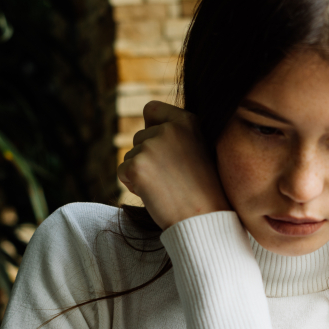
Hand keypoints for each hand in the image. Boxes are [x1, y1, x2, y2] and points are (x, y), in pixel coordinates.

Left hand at [117, 101, 230, 229]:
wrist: (205, 219)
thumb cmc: (205, 191)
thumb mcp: (200, 151)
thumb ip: (178, 136)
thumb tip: (146, 127)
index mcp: (187, 122)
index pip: (152, 109)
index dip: (152, 127)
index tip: (162, 149)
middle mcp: (168, 129)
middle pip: (140, 137)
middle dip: (147, 157)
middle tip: (170, 179)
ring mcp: (151, 146)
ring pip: (130, 156)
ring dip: (141, 172)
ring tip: (166, 188)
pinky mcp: (137, 166)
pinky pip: (122, 173)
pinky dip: (133, 186)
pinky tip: (155, 196)